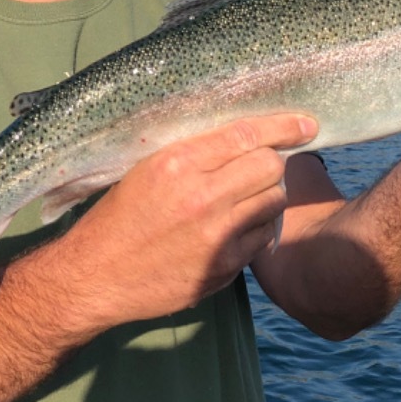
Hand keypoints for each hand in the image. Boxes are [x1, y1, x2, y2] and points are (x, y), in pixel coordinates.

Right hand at [56, 113, 317, 335]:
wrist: (94, 277)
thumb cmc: (116, 218)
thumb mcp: (144, 170)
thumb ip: (192, 154)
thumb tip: (241, 138)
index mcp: (178, 163)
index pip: (247, 134)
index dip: (284, 126)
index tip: (306, 124)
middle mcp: (202, 197)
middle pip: (271, 167)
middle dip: (273, 162)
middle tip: (262, 168)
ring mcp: (216, 236)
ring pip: (274, 202)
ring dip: (268, 196)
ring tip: (247, 200)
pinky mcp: (222, 268)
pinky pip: (263, 238)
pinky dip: (257, 229)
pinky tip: (237, 229)